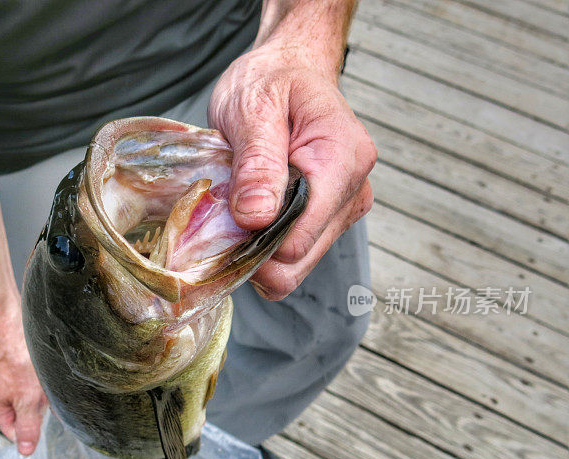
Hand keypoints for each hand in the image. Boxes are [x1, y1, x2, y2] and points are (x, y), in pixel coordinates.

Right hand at [0, 309, 47, 454]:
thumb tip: (25, 453)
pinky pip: (37, 377)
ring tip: (39, 372)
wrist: (10, 321)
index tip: (40, 411)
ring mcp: (10, 380)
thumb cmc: (15, 359)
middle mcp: (0, 396)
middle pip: (30, 412)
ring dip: (44, 387)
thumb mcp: (26, 399)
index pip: (18, 433)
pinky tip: (42, 363)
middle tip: (40, 388)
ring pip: (36, 394)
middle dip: (41, 404)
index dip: (34, 426)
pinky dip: (43, 373)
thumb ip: (28, 426)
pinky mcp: (20, 365)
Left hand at [208, 43, 376, 299]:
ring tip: (240, 204)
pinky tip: (252, 212)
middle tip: (225, 210)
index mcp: (342, 160)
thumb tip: (256, 219)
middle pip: (297, 262)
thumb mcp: (252, 110)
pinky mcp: (329, 221)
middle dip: (253, 249)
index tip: (224, 213)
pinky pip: (293, 257)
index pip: (298, 238)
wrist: (288, 71)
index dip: (253, 239)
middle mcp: (353, 192)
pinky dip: (265, 246)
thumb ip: (257, 163)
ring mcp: (344, 211)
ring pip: (294, 266)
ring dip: (258, 249)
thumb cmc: (269, 82)